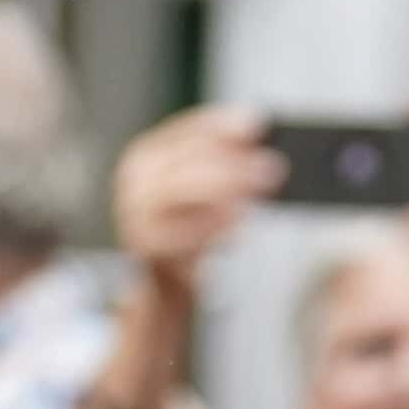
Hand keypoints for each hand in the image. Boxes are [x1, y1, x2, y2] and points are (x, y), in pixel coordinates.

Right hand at [114, 105, 285, 298]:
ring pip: (182, 192)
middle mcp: (136, 178)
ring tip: (259, 194)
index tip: (257, 123)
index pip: (188, 129)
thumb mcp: (206, 197)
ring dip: (225, 192)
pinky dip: (213, 232)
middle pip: (188, 161)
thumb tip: (263, 157)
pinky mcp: (144, 245)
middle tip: (273, 167)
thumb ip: (224, 171)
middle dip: (233, 163)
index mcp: (148, 155)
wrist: (163, 285)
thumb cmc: (190, 232)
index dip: (223, 125)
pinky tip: (239, 232)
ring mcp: (134, 210)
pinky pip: (182, 235)